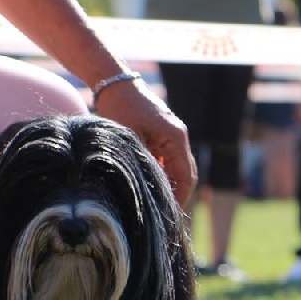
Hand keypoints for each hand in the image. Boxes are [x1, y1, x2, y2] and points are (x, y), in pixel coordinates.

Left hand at [94, 80, 196, 207]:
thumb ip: (143, 165)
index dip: (179, 198)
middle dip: (175, 195)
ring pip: (175, 169)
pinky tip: (146, 187)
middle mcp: (178, 137)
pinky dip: (159, 176)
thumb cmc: (120, 109)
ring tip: (153, 204)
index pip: (186, 176)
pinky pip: (165, 162)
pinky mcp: (160, 137)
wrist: (114, 84)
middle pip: (184, 175)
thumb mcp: (130, 141)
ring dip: (166, 186)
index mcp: (176, 137)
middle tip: (161, 215)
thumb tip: (150, 192)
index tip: (167, 215)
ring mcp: (170, 136)